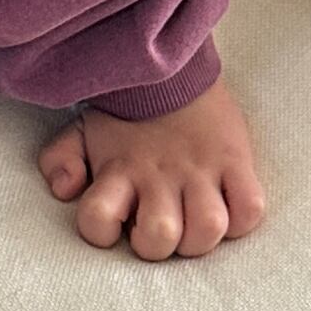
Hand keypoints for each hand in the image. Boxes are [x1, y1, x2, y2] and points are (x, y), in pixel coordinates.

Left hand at [35, 70, 266, 260]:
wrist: (169, 64)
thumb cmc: (126, 111)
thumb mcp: (81, 129)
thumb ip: (60, 159)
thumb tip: (65, 190)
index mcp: (118, 168)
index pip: (97, 218)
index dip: (100, 229)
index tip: (112, 219)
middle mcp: (158, 174)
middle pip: (160, 235)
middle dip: (156, 245)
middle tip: (156, 227)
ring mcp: (200, 169)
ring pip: (208, 228)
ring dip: (200, 238)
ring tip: (192, 224)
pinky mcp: (236, 160)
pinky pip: (250, 208)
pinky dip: (241, 218)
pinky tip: (226, 208)